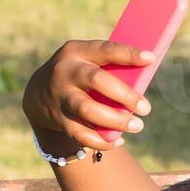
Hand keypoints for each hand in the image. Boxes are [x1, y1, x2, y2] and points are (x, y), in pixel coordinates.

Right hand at [23, 39, 155, 151]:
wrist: (39, 92)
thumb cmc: (81, 74)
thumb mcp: (89, 61)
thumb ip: (111, 68)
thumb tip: (143, 82)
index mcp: (77, 51)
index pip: (105, 49)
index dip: (127, 54)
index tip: (150, 58)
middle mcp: (66, 71)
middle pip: (97, 80)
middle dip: (124, 95)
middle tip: (146, 108)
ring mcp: (60, 95)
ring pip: (87, 109)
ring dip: (115, 120)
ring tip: (137, 126)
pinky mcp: (57, 118)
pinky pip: (80, 134)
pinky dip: (101, 141)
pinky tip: (118, 140)